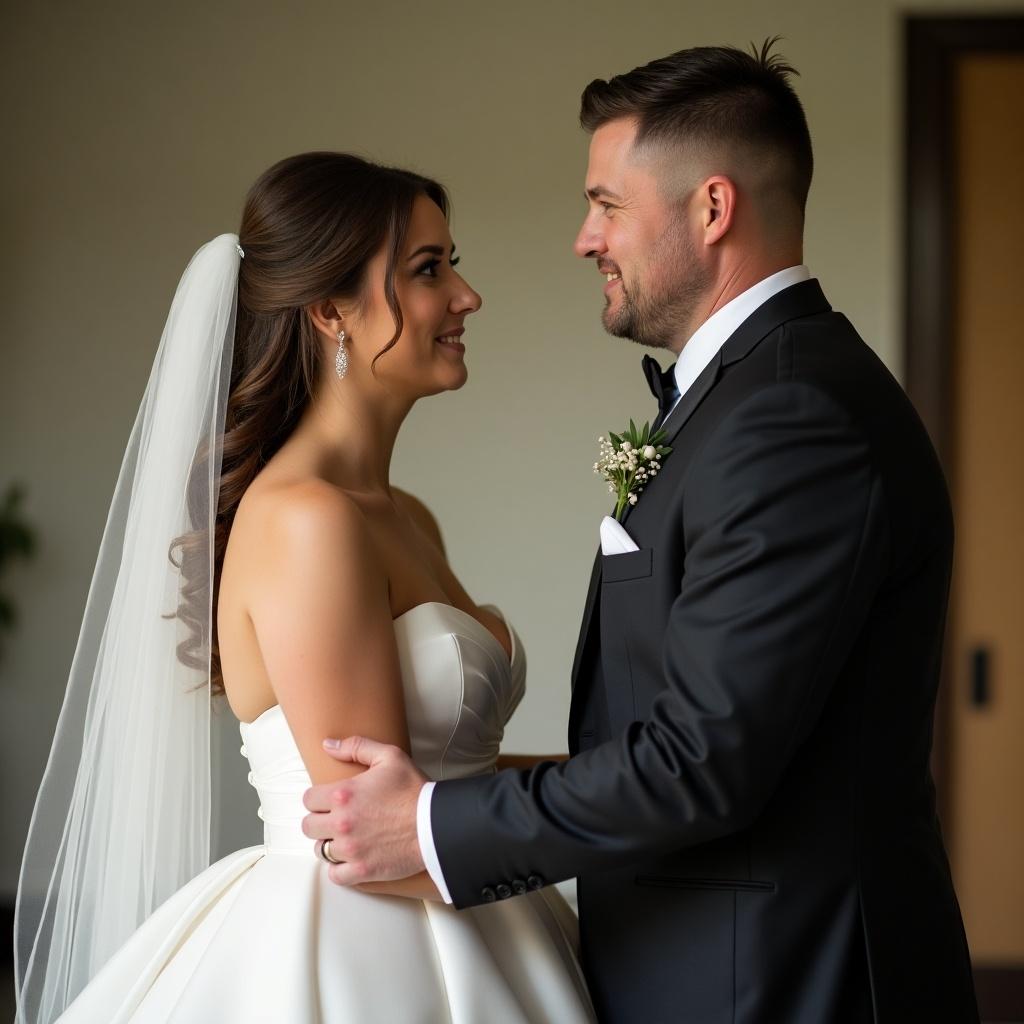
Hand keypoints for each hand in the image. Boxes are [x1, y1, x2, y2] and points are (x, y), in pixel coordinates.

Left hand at [302, 736, 426, 886]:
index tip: (329, 801)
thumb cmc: (414, 789)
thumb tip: (328, 745)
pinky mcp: (362, 870)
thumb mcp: (389, 756)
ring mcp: (350, 849)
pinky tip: (351, 858)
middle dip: (320, 821)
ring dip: (329, 843)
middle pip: (308, 826)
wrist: (436, 823)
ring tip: (345, 837)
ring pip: (320, 850)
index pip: (308, 799)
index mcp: (343, 795)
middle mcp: (342, 823)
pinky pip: (335, 875)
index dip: (318, 799)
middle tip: (336, 819)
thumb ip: (356, 746)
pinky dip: (340, 868)